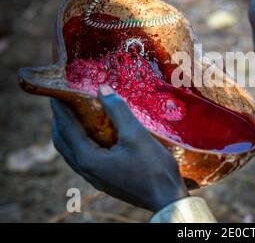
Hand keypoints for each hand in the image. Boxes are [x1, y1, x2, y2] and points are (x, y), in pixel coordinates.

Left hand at [50, 85, 188, 211]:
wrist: (166, 198)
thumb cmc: (153, 167)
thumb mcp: (136, 135)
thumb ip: (118, 110)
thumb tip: (102, 88)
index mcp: (89, 159)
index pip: (66, 128)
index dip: (60, 108)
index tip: (57, 91)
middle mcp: (86, 170)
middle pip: (62, 142)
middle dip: (60, 120)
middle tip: (63, 101)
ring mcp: (95, 177)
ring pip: (71, 152)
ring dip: (68, 132)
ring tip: (74, 115)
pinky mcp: (104, 180)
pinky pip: (83, 158)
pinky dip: (80, 142)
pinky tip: (94, 136)